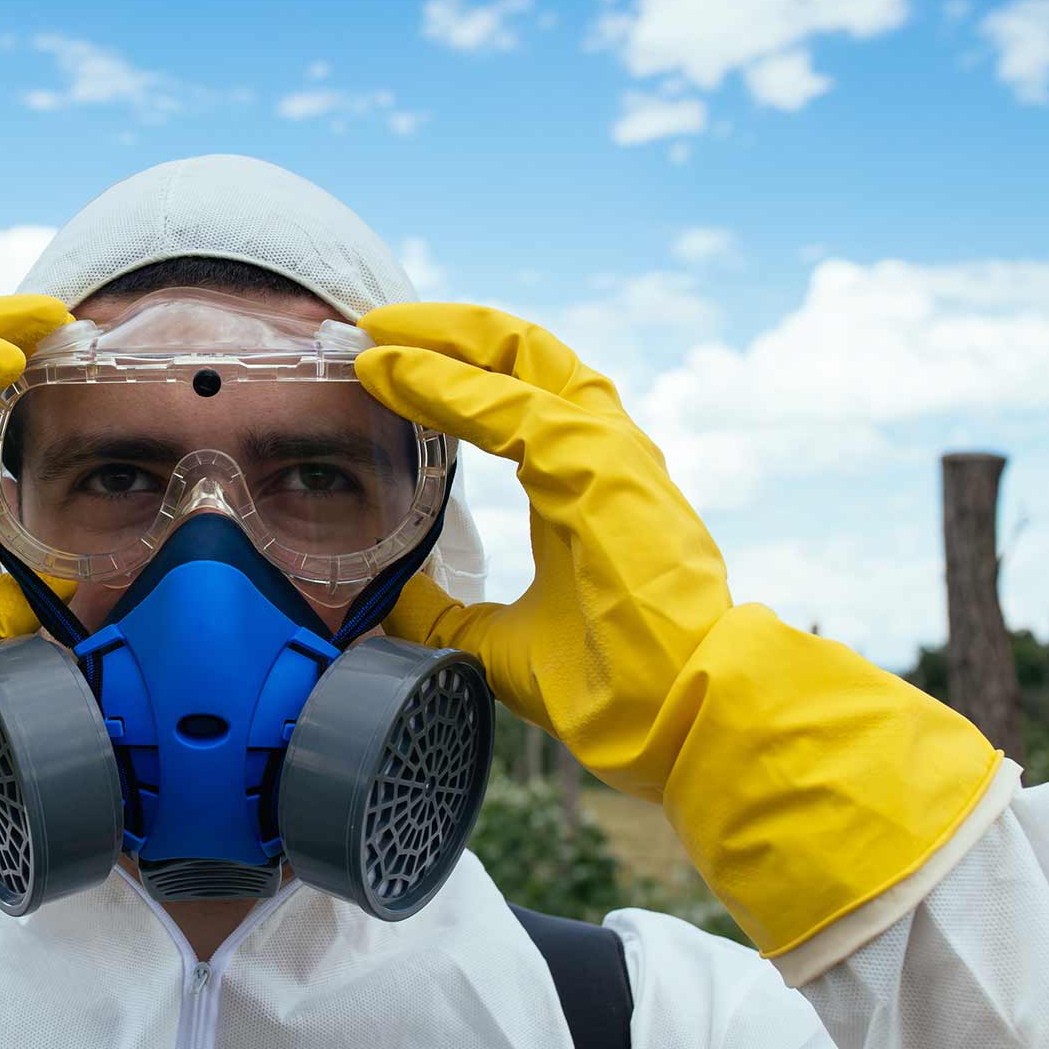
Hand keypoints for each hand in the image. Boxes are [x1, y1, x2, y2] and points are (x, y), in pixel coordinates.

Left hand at [358, 302, 998, 960]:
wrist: (676, 719)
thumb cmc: (613, 685)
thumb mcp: (498, 640)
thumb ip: (445, 611)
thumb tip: (387, 599)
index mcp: (586, 480)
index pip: (516, 393)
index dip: (450, 372)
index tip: (382, 367)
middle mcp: (601, 451)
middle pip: (519, 353)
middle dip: (443, 331)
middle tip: (372, 330)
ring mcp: (605, 452)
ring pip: (517, 356)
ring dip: (438, 340)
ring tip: (375, 336)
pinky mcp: (597, 466)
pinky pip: (506, 406)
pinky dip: (443, 383)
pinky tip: (393, 373)